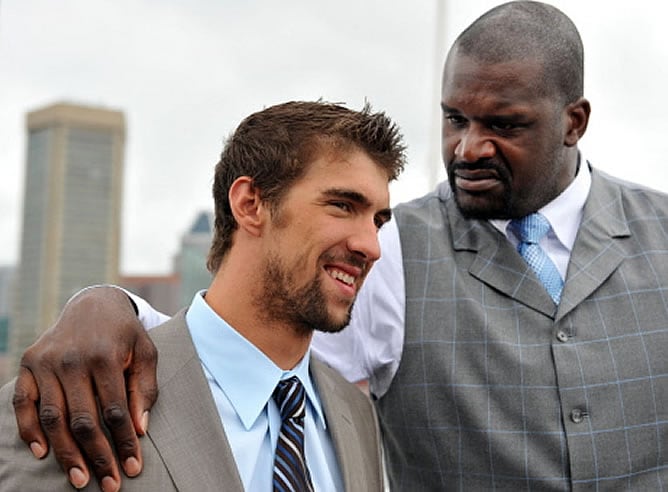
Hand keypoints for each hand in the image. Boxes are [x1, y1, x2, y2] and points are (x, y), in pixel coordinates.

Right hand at [12, 286, 157, 490]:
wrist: (93, 304)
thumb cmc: (124, 334)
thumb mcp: (146, 352)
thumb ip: (145, 388)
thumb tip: (140, 428)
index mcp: (105, 356)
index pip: (115, 410)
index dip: (125, 442)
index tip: (133, 467)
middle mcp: (72, 360)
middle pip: (83, 419)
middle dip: (97, 456)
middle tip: (109, 484)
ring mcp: (46, 362)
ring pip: (52, 417)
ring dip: (65, 453)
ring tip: (79, 479)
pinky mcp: (28, 364)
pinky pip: (23, 403)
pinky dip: (29, 430)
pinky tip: (43, 452)